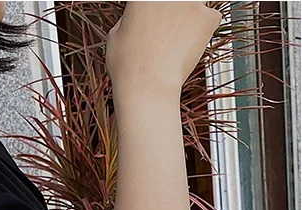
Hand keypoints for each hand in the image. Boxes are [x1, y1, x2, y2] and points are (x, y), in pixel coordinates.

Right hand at [106, 1, 221, 94]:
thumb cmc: (127, 67)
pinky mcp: (208, 17)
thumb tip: (135, 17)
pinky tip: (186, 47)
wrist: (147, 86)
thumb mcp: (114, 37)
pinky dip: (202, 31)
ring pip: (194, 6)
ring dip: (187, 18)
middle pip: (176, 2)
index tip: (153, 22)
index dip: (153, 12)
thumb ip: (128, 19)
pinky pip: (209, 18)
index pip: (154, 1)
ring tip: (174, 42)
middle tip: (164, 32)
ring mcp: (192, 2)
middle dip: (172, 13)